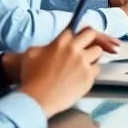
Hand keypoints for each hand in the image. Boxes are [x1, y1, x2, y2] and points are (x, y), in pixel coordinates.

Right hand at [0, 34, 120, 84]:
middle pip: (92, 34)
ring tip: (84, 62)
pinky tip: (82, 76)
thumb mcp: (31, 54)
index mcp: (60, 42)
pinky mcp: (88, 77)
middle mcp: (74, 50)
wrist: (36, 100)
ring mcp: (83, 63)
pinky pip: (97, 69)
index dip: (75, 32)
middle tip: (88, 44)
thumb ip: (44, 46)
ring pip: (98, 51)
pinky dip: (91, 71)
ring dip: (92, 55)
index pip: (74, 28)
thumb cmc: (30, 77)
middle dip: (91, 37)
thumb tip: (51, 46)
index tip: (77, 36)